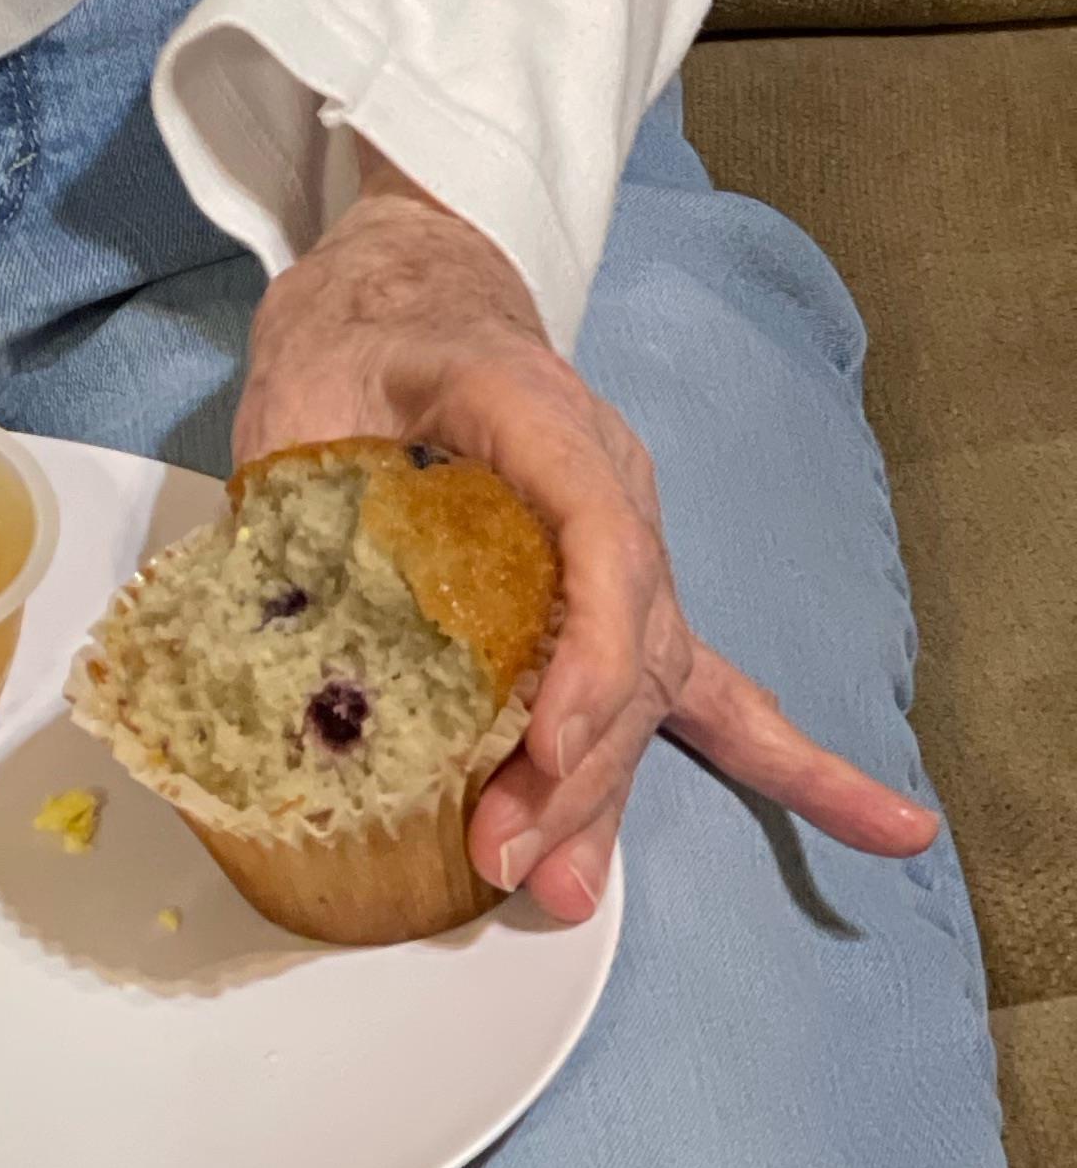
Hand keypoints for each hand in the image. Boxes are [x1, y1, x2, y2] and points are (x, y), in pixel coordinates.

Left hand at [234, 148, 937, 921]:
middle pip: (628, 638)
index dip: (582, 659)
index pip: (597, 541)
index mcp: (536, 413)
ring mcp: (635, 541)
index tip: (538, 749)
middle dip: (576, 764)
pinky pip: (715, 685)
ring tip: (564, 887)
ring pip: (653, 682)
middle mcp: (612, 483)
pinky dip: (796, 764)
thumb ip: (292, 491)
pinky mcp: (631, 590)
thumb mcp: (300, 382)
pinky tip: (888, 831)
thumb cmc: (359, 328)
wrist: (414, 280)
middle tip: (503, 856)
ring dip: (610, 790)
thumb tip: (278, 626)